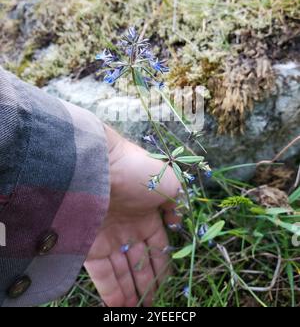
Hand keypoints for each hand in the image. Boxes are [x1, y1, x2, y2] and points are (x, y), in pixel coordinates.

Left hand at [84, 126, 179, 306]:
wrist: (102, 163)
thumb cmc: (139, 173)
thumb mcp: (170, 183)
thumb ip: (177, 204)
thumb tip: (177, 222)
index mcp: (148, 216)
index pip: (157, 247)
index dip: (162, 266)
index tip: (167, 284)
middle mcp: (128, 229)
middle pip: (139, 262)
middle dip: (146, 283)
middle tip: (151, 303)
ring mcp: (109, 238)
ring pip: (121, 271)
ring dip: (130, 291)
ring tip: (137, 309)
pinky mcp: (91, 245)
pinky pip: (102, 274)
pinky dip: (111, 291)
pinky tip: (120, 306)